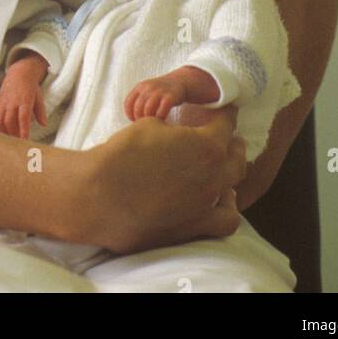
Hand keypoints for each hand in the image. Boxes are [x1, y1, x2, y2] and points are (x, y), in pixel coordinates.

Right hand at [0, 59, 48, 138]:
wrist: (19, 73)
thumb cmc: (30, 86)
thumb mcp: (39, 97)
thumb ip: (41, 112)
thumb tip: (44, 124)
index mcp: (25, 100)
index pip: (23, 117)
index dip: (23, 129)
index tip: (24, 139)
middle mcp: (12, 101)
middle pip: (9, 121)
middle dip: (13, 133)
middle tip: (18, 142)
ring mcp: (3, 102)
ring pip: (0, 120)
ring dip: (4, 132)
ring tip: (10, 138)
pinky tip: (1, 131)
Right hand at [71, 106, 246, 254]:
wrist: (101, 195)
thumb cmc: (123, 154)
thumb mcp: (151, 125)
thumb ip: (174, 131)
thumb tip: (177, 136)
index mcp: (206, 146)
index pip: (226, 124)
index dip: (224, 114)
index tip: (223, 111)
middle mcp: (213, 176)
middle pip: (236, 157)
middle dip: (232, 144)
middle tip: (224, 138)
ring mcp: (206, 205)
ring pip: (235, 188)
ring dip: (230, 176)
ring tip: (222, 172)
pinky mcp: (194, 227)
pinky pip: (226, 222)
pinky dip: (225, 209)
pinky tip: (216, 203)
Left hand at [124, 72, 189, 121]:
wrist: (180, 81)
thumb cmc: (160, 92)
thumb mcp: (147, 91)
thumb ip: (139, 101)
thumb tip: (132, 119)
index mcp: (140, 87)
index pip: (128, 103)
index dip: (129, 114)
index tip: (135, 121)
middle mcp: (148, 88)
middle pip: (137, 108)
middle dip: (139, 119)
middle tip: (145, 125)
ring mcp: (159, 91)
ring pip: (148, 109)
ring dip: (149, 119)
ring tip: (153, 123)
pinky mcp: (170, 97)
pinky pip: (162, 110)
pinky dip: (160, 117)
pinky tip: (162, 119)